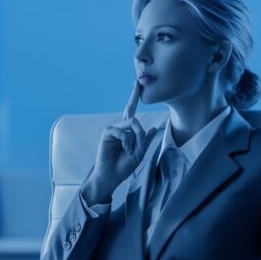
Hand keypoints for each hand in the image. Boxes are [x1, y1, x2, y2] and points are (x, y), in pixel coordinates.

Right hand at [86, 80, 157, 196]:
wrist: (111, 176)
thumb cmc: (124, 167)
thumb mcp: (140, 154)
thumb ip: (145, 141)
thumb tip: (153, 128)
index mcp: (127, 131)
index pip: (131, 110)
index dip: (133, 96)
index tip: (137, 83)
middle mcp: (120, 127)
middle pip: (133, 117)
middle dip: (139, 133)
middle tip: (136, 149)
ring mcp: (113, 129)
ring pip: (132, 124)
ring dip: (135, 139)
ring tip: (130, 151)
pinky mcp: (107, 132)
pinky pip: (123, 131)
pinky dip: (127, 142)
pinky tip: (125, 150)